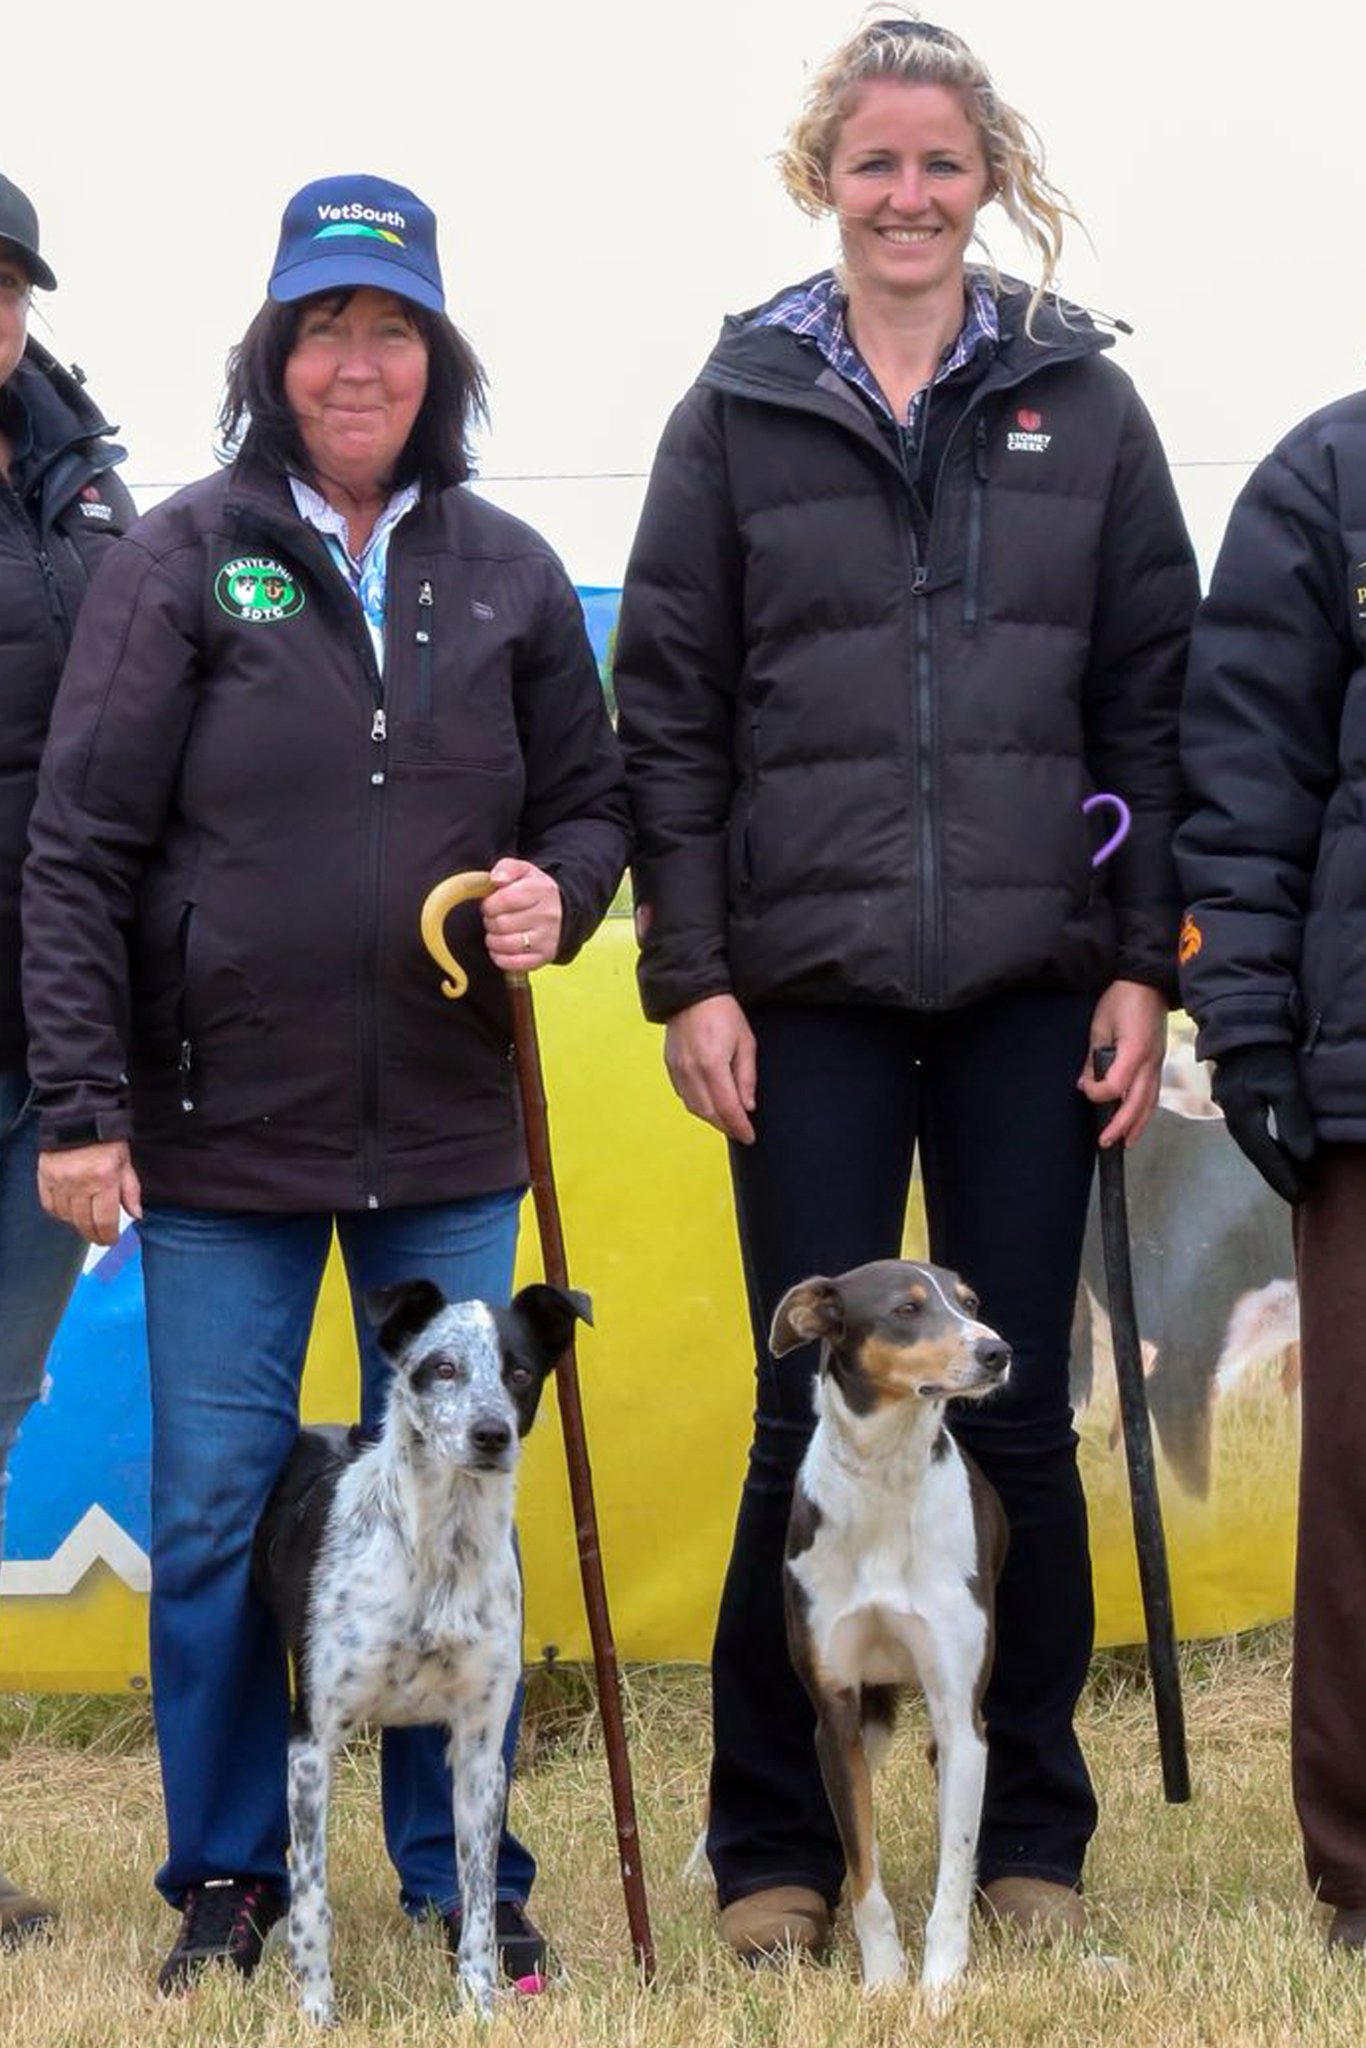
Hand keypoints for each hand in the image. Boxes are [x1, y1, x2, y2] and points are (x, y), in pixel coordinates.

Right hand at [38, 1140, 141, 1245]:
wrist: (79, 1117)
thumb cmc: (106, 1138)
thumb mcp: (125, 1162)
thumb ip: (130, 1190)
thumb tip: (136, 1215)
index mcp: (104, 1178)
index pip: (104, 1220)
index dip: (108, 1236)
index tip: (112, 1239)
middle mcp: (80, 1183)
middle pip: (84, 1223)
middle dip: (94, 1235)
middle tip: (100, 1237)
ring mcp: (60, 1181)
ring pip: (67, 1217)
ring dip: (78, 1224)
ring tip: (87, 1222)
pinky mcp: (45, 1177)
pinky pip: (50, 1206)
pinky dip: (60, 1213)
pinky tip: (70, 1211)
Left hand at [482, 859, 562, 972]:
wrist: (563, 910)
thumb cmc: (535, 890)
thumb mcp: (523, 870)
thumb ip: (507, 867)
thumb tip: (496, 879)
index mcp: (541, 891)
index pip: (505, 900)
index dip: (490, 904)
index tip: (490, 904)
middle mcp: (548, 916)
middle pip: (502, 924)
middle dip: (490, 921)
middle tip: (493, 918)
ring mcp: (547, 939)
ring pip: (505, 944)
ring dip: (493, 939)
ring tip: (496, 932)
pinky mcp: (544, 957)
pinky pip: (512, 963)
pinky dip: (500, 957)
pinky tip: (500, 948)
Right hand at [663, 994, 756, 1143]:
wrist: (692, 993)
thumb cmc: (723, 1013)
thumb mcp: (745, 1042)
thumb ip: (746, 1077)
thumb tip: (747, 1106)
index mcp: (712, 1065)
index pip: (727, 1107)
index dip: (740, 1126)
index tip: (750, 1136)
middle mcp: (691, 1071)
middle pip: (709, 1113)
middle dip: (726, 1126)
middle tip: (741, 1132)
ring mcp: (677, 1069)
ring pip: (694, 1107)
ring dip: (711, 1119)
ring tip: (727, 1121)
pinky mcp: (670, 1066)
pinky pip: (683, 1095)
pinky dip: (697, 1105)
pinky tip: (709, 1104)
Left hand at [1078, 979, 1167, 1146]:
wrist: (1149, 981)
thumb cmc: (1122, 998)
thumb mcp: (1099, 1025)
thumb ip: (1092, 1057)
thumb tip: (1084, 1083)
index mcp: (1134, 1051)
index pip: (1116, 1086)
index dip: (1098, 1093)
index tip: (1085, 1089)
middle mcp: (1150, 1062)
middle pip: (1138, 1104)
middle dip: (1121, 1126)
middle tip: (1105, 1143)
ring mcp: (1157, 1063)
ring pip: (1150, 1103)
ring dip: (1137, 1125)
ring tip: (1124, 1143)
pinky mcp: (1158, 1062)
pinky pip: (1153, 1093)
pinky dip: (1145, 1110)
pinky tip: (1137, 1121)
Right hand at [1210, 1043, 1314, 1203]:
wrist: (1242, 1025)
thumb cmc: (1266, 1055)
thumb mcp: (1285, 1086)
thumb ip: (1293, 1122)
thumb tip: (1302, 1157)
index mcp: (1242, 1117)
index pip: (1265, 1157)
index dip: (1283, 1178)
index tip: (1300, 1197)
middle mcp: (1232, 1116)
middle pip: (1256, 1154)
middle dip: (1277, 1174)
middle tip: (1298, 1193)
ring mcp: (1229, 1106)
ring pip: (1253, 1143)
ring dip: (1272, 1160)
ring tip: (1291, 1175)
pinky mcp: (1234, 1098)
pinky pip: (1252, 1130)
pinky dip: (1266, 1144)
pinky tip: (1278, 1147)